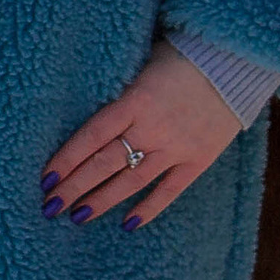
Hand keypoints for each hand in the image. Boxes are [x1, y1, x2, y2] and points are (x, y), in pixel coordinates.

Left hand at [38, 37, 240, 231]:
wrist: (232, 63)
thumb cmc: (180, 54)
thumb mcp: (141, 61)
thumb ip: (119, 88)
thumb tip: (87, 104)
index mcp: (134, 100)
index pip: (91, 136)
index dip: (67, 159)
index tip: (46, 178)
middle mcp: (151, 128)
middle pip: (105, 163)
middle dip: (75, 186)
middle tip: (50, 206)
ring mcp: (176, 147)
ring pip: (131, 181)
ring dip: (102, 201)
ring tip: (78, 217)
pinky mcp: (198, 160)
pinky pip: (169, 190)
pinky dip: (148, 208)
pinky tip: (128, 224)